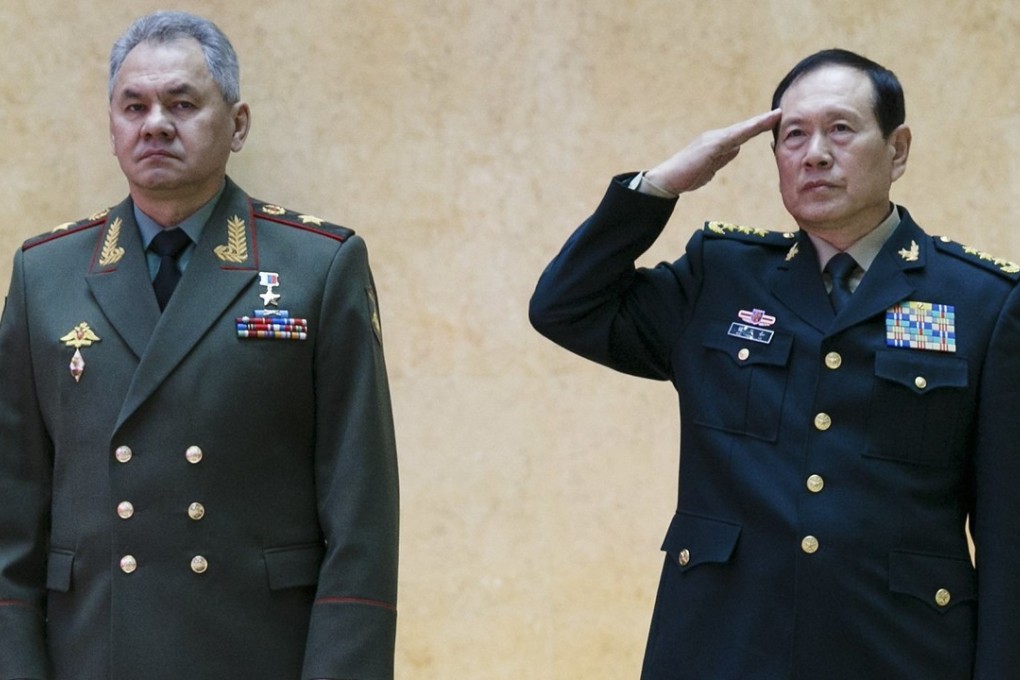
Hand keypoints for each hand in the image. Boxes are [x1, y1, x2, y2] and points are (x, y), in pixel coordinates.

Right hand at [642, 108, 781, 194]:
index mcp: (716, 143)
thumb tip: (737, 148)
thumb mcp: (710, 168)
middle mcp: (715, 137)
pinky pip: (731, 138)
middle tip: (779, 113)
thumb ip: (723, 157)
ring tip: (774, 116)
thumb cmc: (686, 176)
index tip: (774, 121)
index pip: (741, 134)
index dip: (757, 127)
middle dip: (762, 122)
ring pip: (739, 131)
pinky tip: (755, 128)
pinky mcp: (709, 147)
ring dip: (757, 124)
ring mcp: (712, 140)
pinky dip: (744, 132)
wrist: (667, 180)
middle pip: (743, 129)